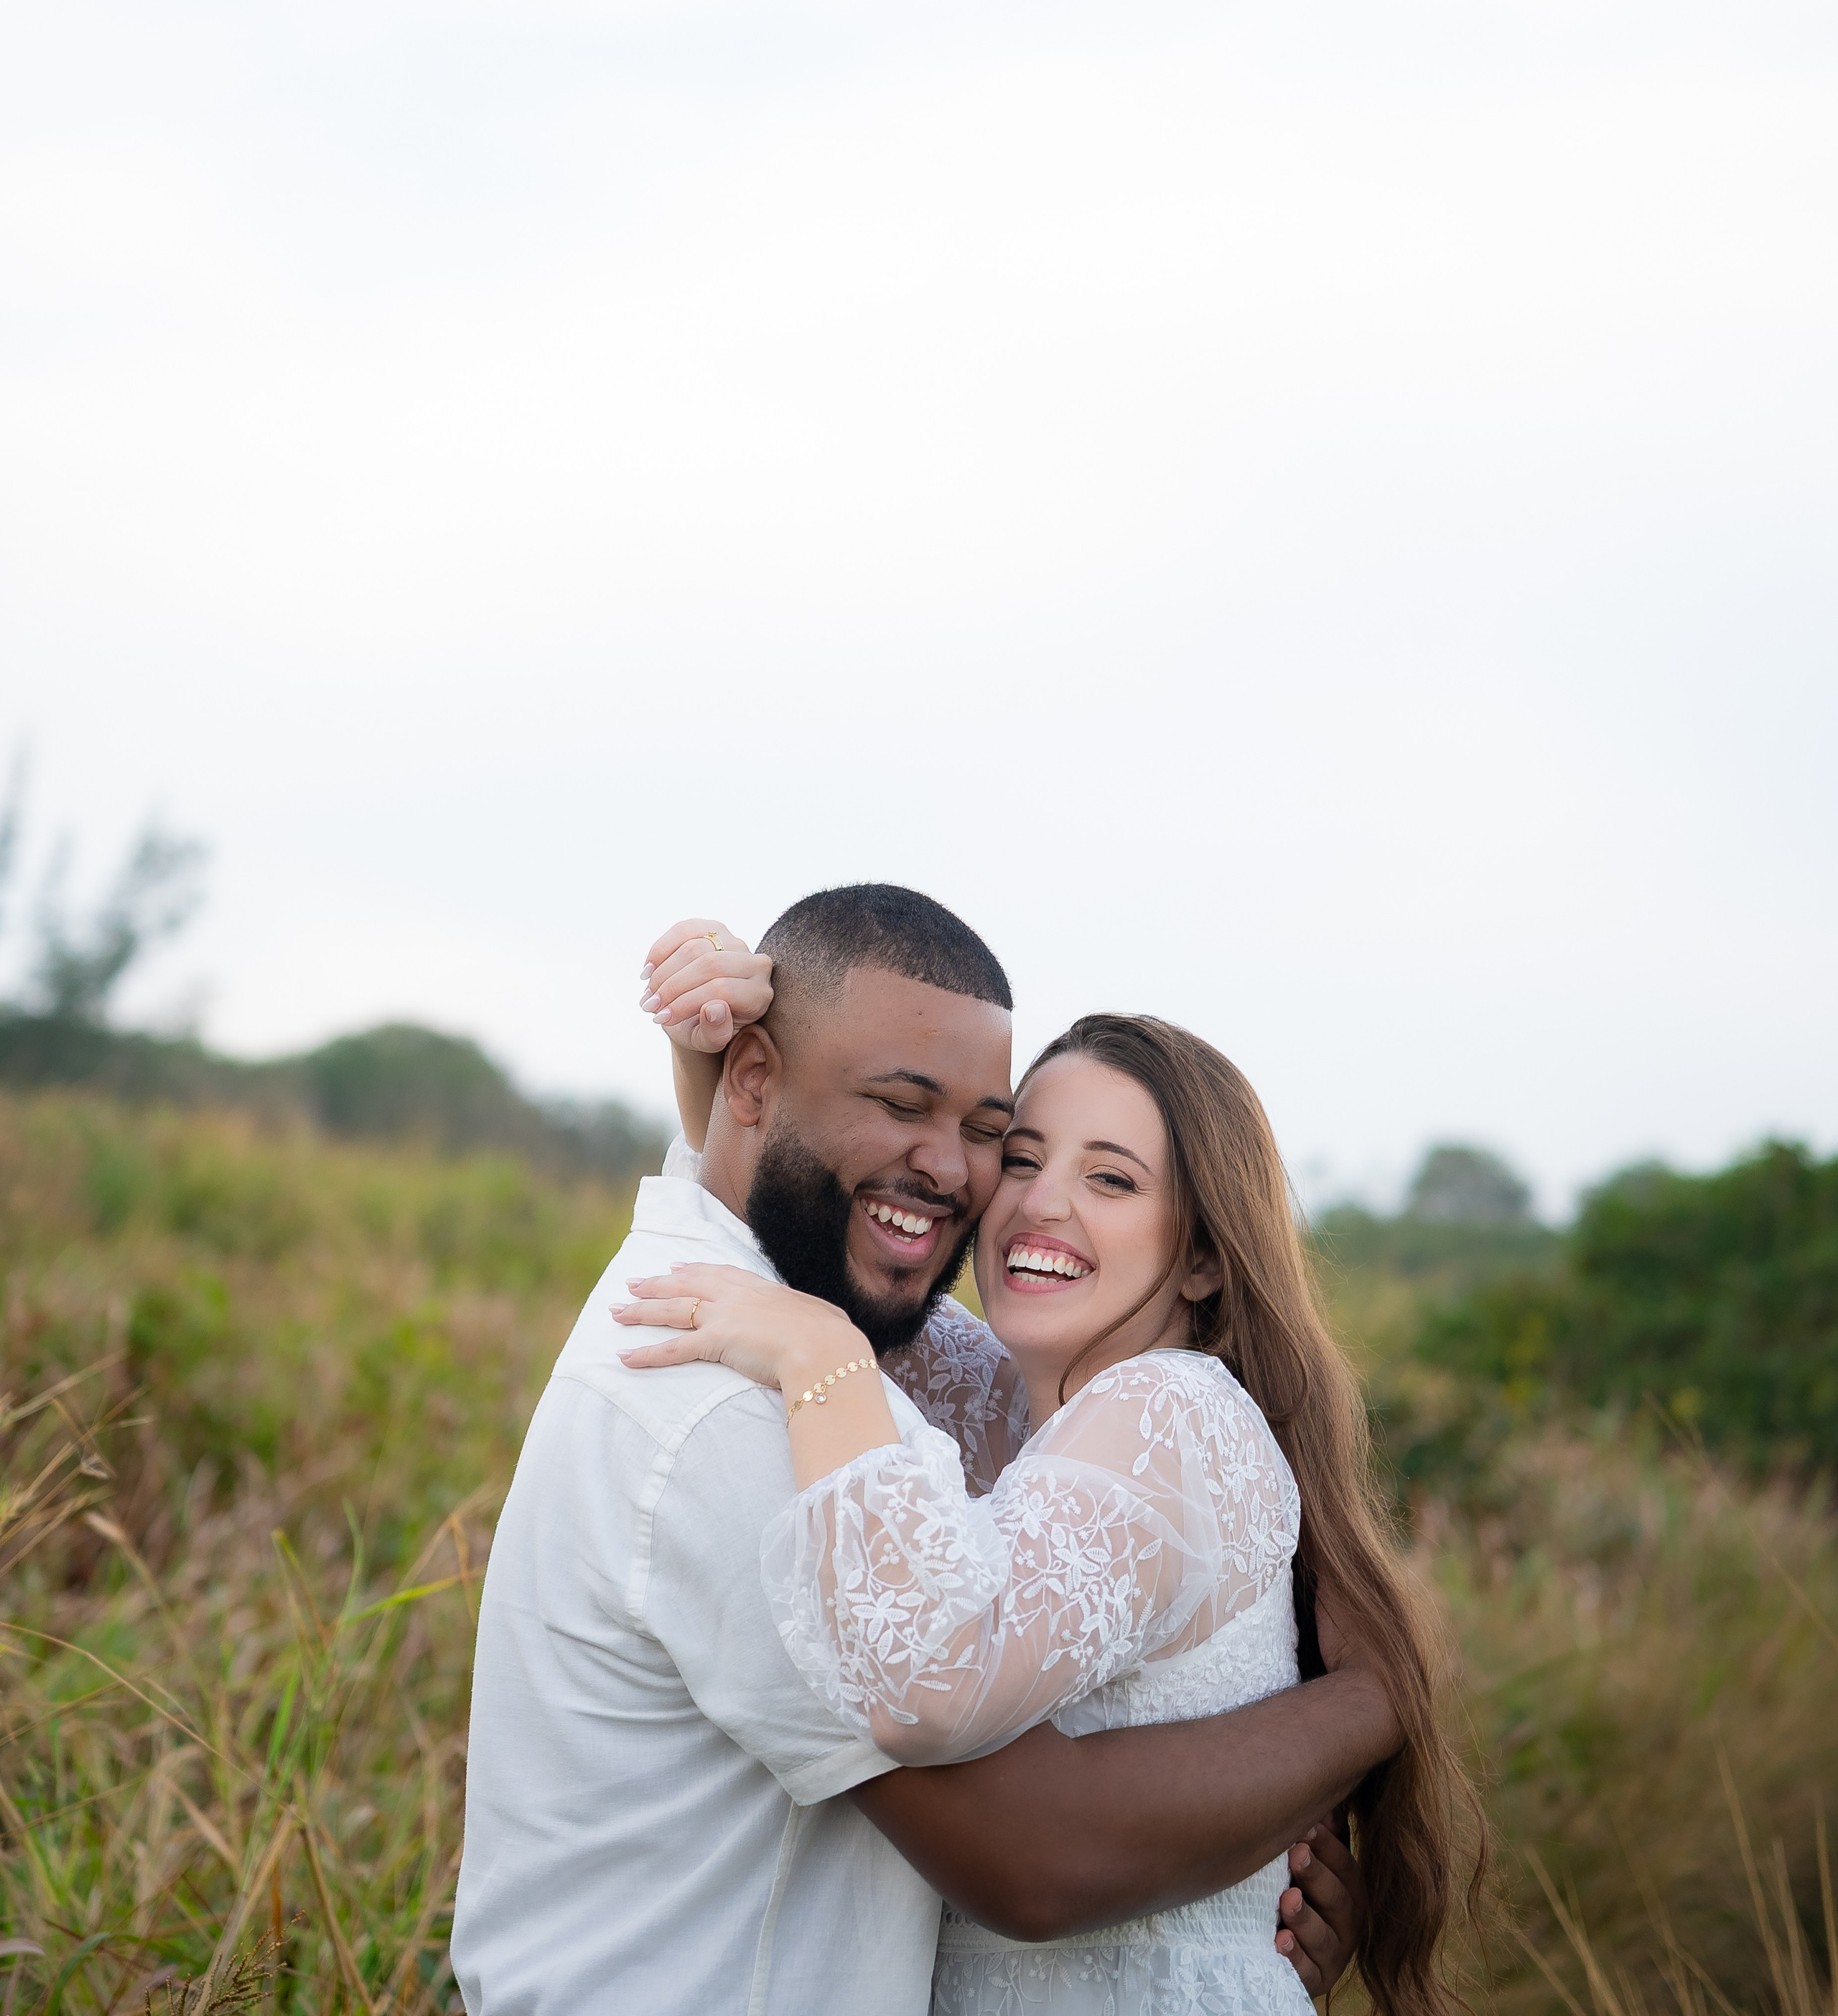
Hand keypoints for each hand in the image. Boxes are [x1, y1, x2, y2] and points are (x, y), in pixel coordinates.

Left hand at [613, 1263, 863, 1392]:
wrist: (825, 1347)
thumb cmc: (831, 1337)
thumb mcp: (820, 1318)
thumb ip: (810, 1319)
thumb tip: (826, 1328)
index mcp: (760, 1288)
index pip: (718, 1273)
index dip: (693, 1269)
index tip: (676, 1266)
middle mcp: (735, 1295)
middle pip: (686, 1285)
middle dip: (657, 1284)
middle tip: (632, 1283)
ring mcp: (722, 1316)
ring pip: (672, 1310)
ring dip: (641, 1311)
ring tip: (615, 1312)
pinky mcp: (714, 1342)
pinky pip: (673, 1349)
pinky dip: (647, 1354)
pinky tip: (625, 1358)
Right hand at [640, 919, 773, 1053]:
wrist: (702, 1015)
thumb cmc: (708, 1030)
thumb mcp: (710, 1042)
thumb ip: (715, 1034)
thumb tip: (713, 1009)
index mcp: (758, 995)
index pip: (722, 989)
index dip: (686, 1002)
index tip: (661, 1018)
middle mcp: (754, 964)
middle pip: (709, 964)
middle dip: (672, 986)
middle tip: (650, 1006)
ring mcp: (736, 943)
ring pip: (694, 946)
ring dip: (663, 971)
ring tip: (649, 994)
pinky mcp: (715, 929)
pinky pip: (684, 929)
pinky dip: (661, 949)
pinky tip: (649, 970)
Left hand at [1275, 1818, 1364, 1997]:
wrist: (1292, 1949)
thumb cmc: (1304, 1892)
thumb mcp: (1317, 1865)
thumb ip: (1327, 1837)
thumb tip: (1327, 1800)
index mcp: (1353, 1892)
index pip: (1346, 1868)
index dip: (1328, 1847)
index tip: (1305, 1827)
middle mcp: (1349, 1924)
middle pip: (1337, 1901)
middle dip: (1317, 1876)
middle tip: (1296, 1854)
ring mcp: (1333, 1956)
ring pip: (1323, 1939)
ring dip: (1305, 1919)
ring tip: (1286, 1900)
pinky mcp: (1316, 1981)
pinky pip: (1306, 1972)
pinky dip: (1294, 1959)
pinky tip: (1279, 1943)